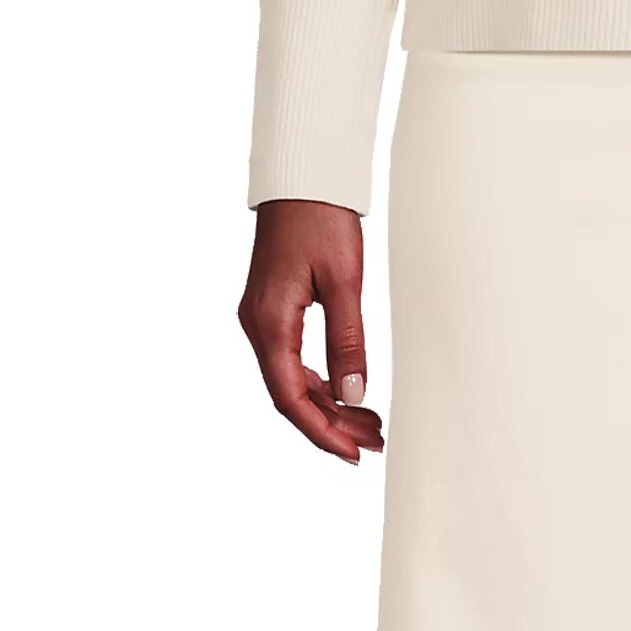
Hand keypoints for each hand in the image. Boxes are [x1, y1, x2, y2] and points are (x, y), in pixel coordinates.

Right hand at [238, 199, 385, 463]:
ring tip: (368, 423)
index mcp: (270, 322)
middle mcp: (257, 325)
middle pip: (289, 394)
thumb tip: (354, 396)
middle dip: (330, 423)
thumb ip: (347, 341)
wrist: (302, 176)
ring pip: (289, 378)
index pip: (290, 397)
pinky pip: (290, 357)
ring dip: (327, 403)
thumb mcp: (345, 280)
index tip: (353, 454)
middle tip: (373, 441)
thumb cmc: (323, 218)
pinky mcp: (270, 307)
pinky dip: (317, 379)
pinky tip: (345, 390)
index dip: (321, 432)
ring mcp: (261, 317)